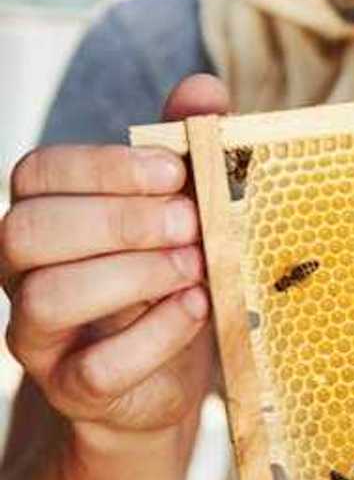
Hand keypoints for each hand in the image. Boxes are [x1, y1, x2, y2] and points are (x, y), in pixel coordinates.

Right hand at [1, 75, 228, 438]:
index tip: (175, 171)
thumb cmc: (169, 279)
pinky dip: (154, 335)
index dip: (103, 167)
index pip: (37, 173)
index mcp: (47, 215)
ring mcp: (41, 335)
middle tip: (190, 222)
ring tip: (195, 265)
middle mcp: (25, 272)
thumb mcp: (184, 211)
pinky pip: (94, 367)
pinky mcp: (75, 389)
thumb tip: (203, 90)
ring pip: (46, 297)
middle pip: (27, 230)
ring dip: (133, 275)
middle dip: (116, 220)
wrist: (161, 381)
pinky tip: (196, 308)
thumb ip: (187, 150)